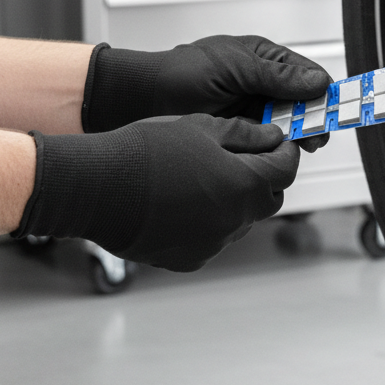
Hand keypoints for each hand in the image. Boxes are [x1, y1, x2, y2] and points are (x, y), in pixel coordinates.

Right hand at [15, 115, 297, 271]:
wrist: (99, 186)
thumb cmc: (144, 152)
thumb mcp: (201, 127)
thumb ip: (244, 134)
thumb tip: (270, 137)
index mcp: (244, 183)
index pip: (286, 168)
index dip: (285, 151)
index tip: (278, 142)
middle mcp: (235, 219)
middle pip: (269, 198)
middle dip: (265, 177)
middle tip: (247, 157)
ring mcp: (213, 243)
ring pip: (242, 221)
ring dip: (236, 201)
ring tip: (206, 177)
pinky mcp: (190, 258)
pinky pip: (214, 238)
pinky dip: (211, 221)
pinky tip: (186, 202)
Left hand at [82, 36, 331, 151]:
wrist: (143, 100)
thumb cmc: (183, 72)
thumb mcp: (235, 67)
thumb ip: (277, 76)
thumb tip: (317, 81)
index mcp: (262, 59)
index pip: (304, 73)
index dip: (322, 91)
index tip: (336, 107)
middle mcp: (260, 84)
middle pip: (300, 103)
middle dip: (311, 118)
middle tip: (317, 135)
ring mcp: (250, 109)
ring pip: (286, 125)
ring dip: (295, 135)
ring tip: (300, 145)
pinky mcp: (239, 133)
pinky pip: (266, 141)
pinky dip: (275, 147)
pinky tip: (277, 152)